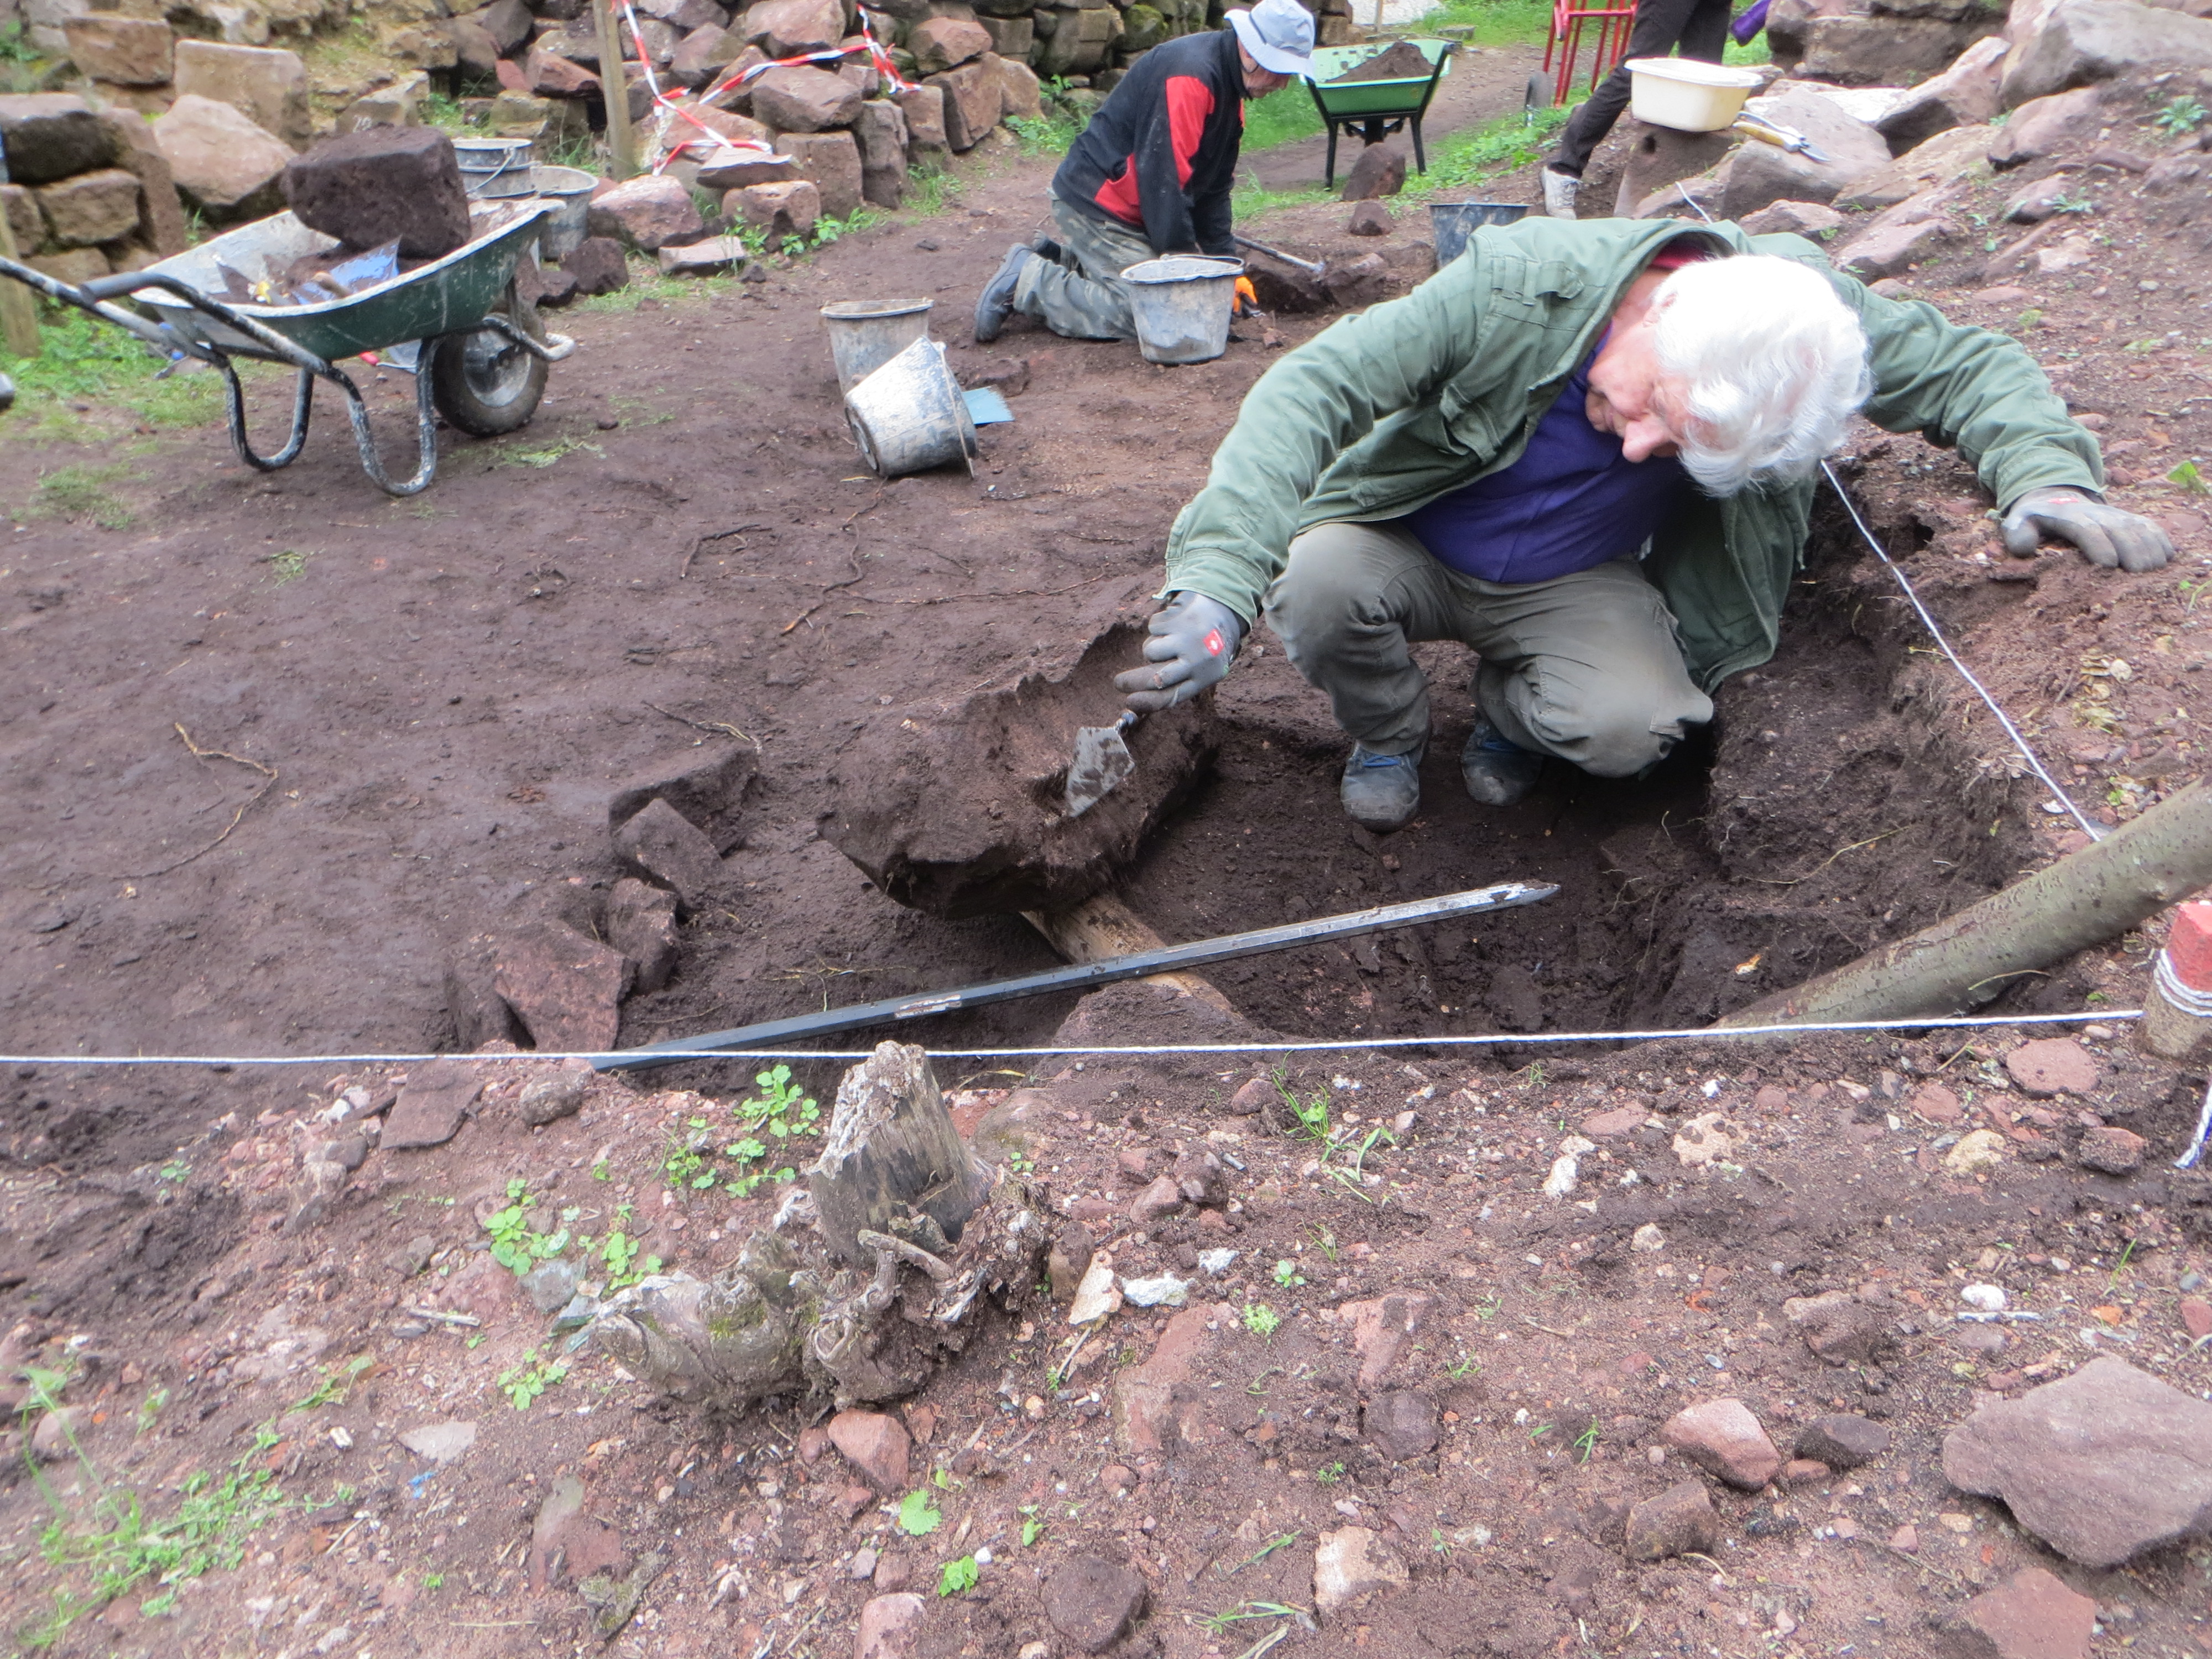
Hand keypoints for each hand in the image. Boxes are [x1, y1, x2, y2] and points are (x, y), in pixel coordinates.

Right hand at [1113, 591, 1243, 712]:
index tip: (1129, 702)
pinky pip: (1153, 628)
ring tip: (1169, 641)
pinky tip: (1175, 625)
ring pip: (1150, 651)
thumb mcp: (1202, 669)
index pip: (1170, 697)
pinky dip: (1159, 627)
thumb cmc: (1206, 647)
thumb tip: (1139, 696)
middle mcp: (1195, 661)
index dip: (1146, 702)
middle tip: (1118, 683)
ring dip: (1153, 647)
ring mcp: (1185, 639)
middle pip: (1154, 678)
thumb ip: (1178, 682)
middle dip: (1132, 682)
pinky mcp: (1178, 619)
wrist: (1223, 609)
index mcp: (1203, 678)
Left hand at [2000, 486, 2172, 572]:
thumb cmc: (2035, 520)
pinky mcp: (2131, 520)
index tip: (2108, 565)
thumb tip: (2025, 548)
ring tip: (2154, 572)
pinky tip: (2166, 559)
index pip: (2088, 529)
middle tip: (2138, 575)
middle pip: (2121, 530)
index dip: (2100, 545)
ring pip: (2141, 528)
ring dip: (2151, 549)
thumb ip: (2017, 535)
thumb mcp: (2017, 524)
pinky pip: (2152, 528)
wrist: (2055, 498)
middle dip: (2132, 551)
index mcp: (2069, 517)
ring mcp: (2118, 516)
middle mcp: (2098, 514)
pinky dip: (2162, 541)